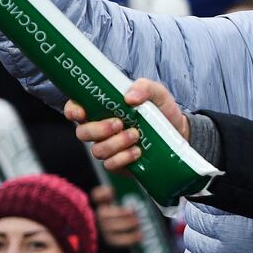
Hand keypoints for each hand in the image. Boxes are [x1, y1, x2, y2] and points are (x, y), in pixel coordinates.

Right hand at [64, 78, 187, 171]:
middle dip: (98, 129)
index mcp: (103, 109)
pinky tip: (137, 151)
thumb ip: (144, 87)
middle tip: (119, 123)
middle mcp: (101, 128)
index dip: (73, 110)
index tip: (81, 112)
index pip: (76, 108)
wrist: (179, 132)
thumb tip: (129, 97)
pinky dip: (123, 158)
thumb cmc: (162, 110)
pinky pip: (110, 164)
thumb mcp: (157, 93)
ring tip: (135, 135)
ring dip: (115, 143)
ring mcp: (108, 147)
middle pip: (82, 133)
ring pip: (96, 150)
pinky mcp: (118, 163)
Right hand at [92, 185, 143, 247]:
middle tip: (132, 211)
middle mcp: (102, 213)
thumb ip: (133, 182)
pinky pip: (115, 240)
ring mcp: (105, 227)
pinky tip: (140, 235)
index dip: (101, 194)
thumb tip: (143, 168)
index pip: (97, 196)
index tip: (111, 191)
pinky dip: (128, 239)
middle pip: (102, 215)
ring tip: (138, 221)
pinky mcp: (112, 238)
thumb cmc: (133, 200)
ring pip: (108, 228)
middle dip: (117, 214)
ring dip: (124, 225)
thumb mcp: (132, 190)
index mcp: (106, 200)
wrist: (134, 221)